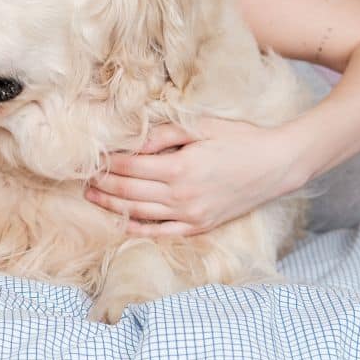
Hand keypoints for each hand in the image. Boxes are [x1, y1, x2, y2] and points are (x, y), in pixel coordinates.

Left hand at [83, 118, 303, 235]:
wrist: (276, 165)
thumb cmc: (239, 139)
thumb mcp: (201, 127)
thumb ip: (163, 135)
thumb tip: (132, 144)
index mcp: (179, 167)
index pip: (129, 167)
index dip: (107, 163)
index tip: (90, 158)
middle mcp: (182, 195)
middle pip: (128, 192)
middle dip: (102, 185)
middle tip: (82, 179)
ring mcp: (191, 214)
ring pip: (140, 213)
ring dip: (112, 206)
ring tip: (92, 197)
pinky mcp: (201, 225)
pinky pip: (162, 232)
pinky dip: (138, 228)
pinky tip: (121, 222)